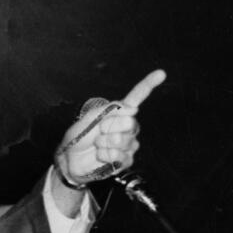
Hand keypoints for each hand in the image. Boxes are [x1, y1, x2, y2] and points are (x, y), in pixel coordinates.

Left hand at [57, 69, 165, 184]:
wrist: (71, 158)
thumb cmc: (80, 135)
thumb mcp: (90, 118)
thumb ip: (110, 110)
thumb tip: (134, 109)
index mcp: (119, 112)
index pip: (137, 97)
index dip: (148, 85)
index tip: (161, 73)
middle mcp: (128, 126)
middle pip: (129, 123)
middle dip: (110, 127)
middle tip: (99, 131)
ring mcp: (129, 143)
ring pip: (124, 141)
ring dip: (105, 143)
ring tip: (97, 144)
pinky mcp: (126, 159)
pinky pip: (121, 156)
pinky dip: (106, 155)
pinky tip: (100, 155)